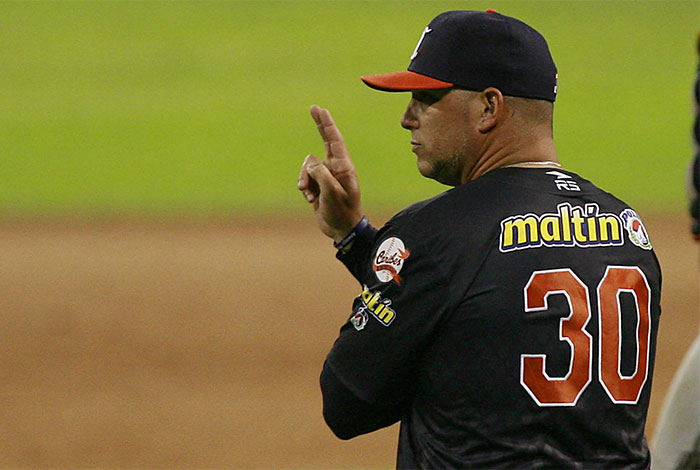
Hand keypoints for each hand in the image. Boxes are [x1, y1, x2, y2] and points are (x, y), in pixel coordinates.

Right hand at [298, 105, 362, 241]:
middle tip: (314, 108)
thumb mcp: (331, 193)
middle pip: (325, 141)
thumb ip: (321, 174)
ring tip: (311, 194)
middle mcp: (335, 168)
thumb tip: (311, 163)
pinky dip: (304, 187)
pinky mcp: (317, 184)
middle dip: (319, 125)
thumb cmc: (341, 212)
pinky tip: (311, 199)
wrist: (341, 230)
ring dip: (304, 179)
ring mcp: (326, 176)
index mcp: (344, 167)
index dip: (327, 124)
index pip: (334, 140)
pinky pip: (304, 178)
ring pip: (307, 165)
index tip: (321, 110)